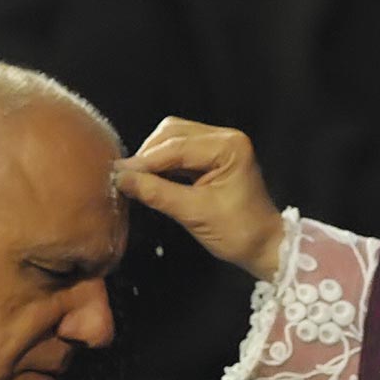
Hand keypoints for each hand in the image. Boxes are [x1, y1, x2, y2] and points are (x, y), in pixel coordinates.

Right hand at [113, 118, 283, 280]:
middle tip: (126, 178)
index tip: (116, 174)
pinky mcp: (213, 156)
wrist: (263, 246)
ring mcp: (220, 145)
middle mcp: (225, 137)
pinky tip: (150, 178)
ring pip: (174, 138)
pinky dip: (163, 162)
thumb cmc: (237, 232)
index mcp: (229, 146)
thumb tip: (120, 178)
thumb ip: (157, 193)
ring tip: (136, 179)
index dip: (145, 160)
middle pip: (173, 133)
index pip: (177, 146)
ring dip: (153, 157)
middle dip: (148, 155)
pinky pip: (180, 151)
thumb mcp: (195, 214)